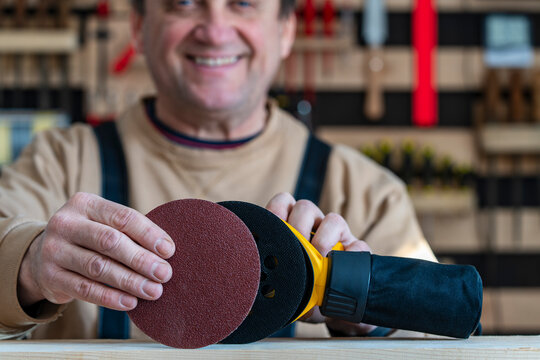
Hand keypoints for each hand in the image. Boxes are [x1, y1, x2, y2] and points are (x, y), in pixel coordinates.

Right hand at [17, 192, 174, 311]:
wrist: (40, 256)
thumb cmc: (88, 238)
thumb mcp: (102, 224)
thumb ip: (129, 231)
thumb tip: (167, 250)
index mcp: (85, 203)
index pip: (122, 217)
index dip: (148, 234)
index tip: (169, 250)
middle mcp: (66, 223)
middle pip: (110, 242)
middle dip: (141, 259)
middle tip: (164, 274)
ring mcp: (54, 250)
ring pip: (98, 267)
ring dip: (130, 281)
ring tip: (153, 291)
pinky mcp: (50, 277)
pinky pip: (85, 289)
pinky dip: (110, 297)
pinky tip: (130, 302)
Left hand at [265, 192, 375, 334]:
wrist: (330, 310)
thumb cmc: (303, 290)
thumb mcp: (285, 280)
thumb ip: (275, 272)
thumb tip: (261, 280)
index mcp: (293, 227)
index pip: (283, 204)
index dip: (277, 209)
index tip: (273, 225)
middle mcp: (315, 226)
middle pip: (306, 208)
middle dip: (297, 227)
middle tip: (294, 250)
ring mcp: (337, 237)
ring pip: (333, 220)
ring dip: (322, 239)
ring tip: (317, 259)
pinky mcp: (357, 251)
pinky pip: (358, 245)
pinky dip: (350, 253)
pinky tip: (340, 267)